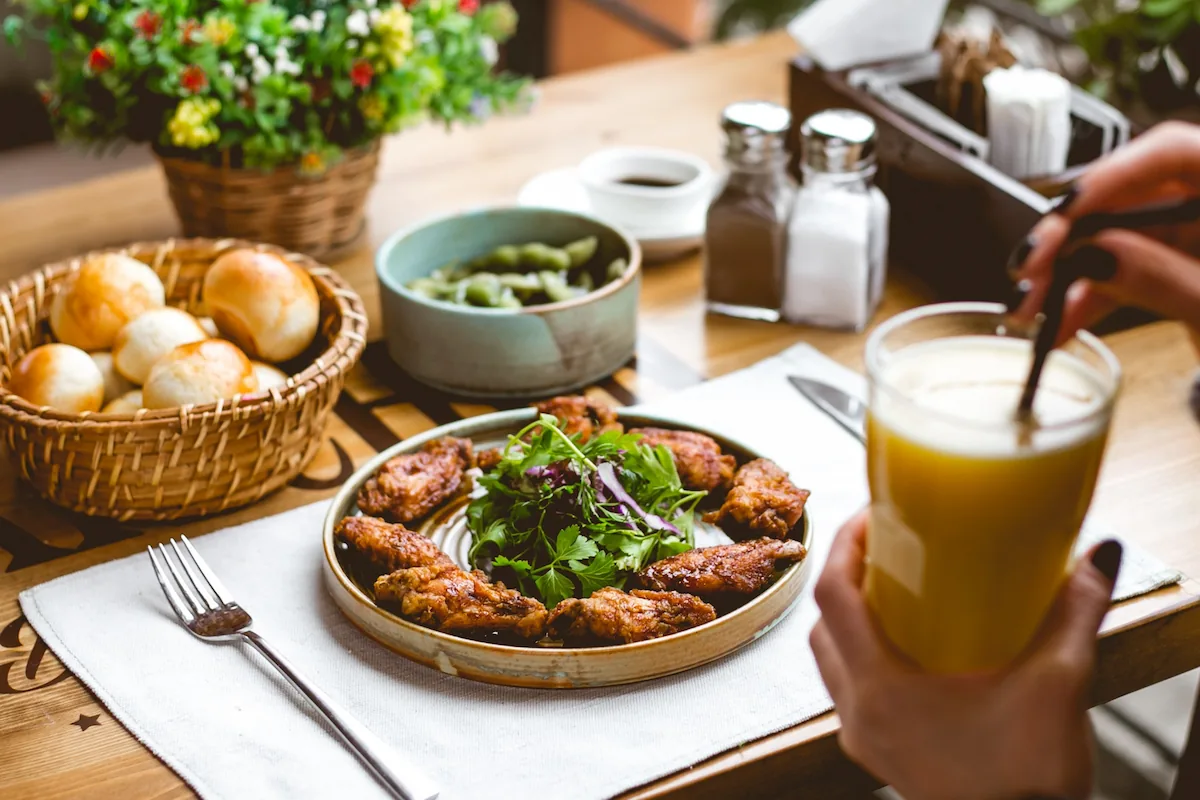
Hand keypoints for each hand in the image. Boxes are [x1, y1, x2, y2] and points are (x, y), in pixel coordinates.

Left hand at [810, 511, 1122, 799]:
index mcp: (880, 690)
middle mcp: (860, 714)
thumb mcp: (1057, 688)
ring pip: (834, 661)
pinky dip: (869, 659)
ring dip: (855, 621)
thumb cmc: (1026, 787)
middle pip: (825, 625)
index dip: (845, 545)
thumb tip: (1097, 559)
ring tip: (899, 593)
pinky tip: (914, 650)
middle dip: (848, 579)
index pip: (834, 597)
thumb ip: (1074, 615)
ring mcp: (867, 739)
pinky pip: (854, 692)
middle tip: (887, 549)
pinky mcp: (883, 755)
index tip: (872, 517)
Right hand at [1010, 122, 1199, 344]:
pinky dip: (1092, 298)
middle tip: (1028, 270)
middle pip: (1131, 197)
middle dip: (1071, 236)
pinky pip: (1128, 272)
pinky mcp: (1184, 269)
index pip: (1172, 153)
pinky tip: (1061, 325)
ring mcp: (1199, 238)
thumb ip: (1163, 279)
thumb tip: (1095, 252)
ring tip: (1032, 312)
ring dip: (1069, 276)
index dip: (1108, 177)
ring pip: (1119, 239)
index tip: (1060, 217)